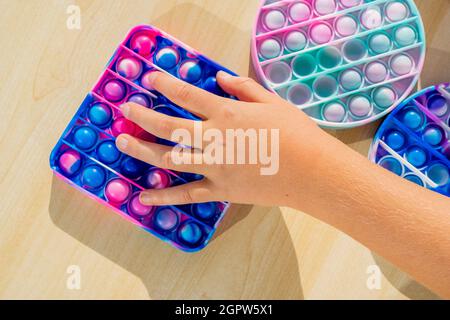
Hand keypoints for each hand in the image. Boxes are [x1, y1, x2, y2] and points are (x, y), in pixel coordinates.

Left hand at [115, 71, 333, 206]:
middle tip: (126, 111)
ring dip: (142, 150)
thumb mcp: (271, 102)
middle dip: (143, 117)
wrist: (311, 172)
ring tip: (121, 144)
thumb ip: (243, 88)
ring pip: (169, 158)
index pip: (187, 96)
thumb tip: (221, 76)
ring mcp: (214, 167)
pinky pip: (186, 195)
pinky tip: (143, 199)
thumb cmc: (295, 133)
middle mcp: (213, 139)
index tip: (149, 80)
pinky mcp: (220, 190)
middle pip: (169, 127)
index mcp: (226, 114)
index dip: (166, 86)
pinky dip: (164, 198)